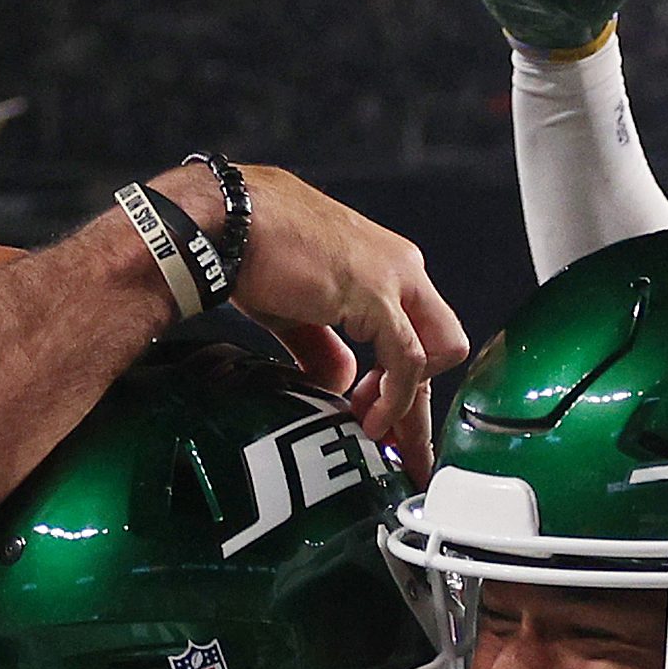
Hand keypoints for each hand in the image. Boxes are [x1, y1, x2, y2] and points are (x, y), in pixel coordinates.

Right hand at [169, 165, 463, 477]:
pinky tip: (371, 418)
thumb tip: (338, 380)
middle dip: (423, 403)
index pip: (417, 334)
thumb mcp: (295, 310)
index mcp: (385, 266)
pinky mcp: (376, 294)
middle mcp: (401, 268)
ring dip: (411, 402)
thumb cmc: (252, 250)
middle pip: (441, 345)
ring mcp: (394, 277)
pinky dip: (396, 397)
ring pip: (439, 352)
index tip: (387, 423)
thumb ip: (322, 347)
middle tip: (402, 447)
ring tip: (376, 432)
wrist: (227, 221)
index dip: (408, 386)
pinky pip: (408, 359)